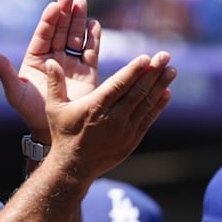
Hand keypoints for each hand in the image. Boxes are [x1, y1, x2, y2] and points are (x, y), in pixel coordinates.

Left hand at [0, 0, 98, 141]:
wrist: (53, 130)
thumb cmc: (30, 112)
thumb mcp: (15, 92)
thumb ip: (5, 72)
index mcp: (35, 59)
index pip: (43, 34)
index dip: (49, 20)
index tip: (54, 5)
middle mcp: (53, 58)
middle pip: (61, 30)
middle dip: (65, 13)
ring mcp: (70, 64)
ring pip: (75, 36)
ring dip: (79, 20)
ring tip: (82, 2)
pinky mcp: (87, 72)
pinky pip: (91, 51)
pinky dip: (93, 37)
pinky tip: (95, 24)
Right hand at [44, 51, 176, 180]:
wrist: (74, 166)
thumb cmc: (63, 133)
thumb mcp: (54, 108)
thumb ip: (55, 83)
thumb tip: (50, 62)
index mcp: (95, 107)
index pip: (119, 85)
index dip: (134, 71)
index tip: (146, 57)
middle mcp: (113, 117)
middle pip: (137, 91)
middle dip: (153, 72)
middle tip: (165, 56)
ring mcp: (125, 129)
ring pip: (146, 103)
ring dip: (160, 86)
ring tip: (171, 70)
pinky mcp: (132, 139)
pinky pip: (148, 119)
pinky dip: (159, 106)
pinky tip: (166, 93)